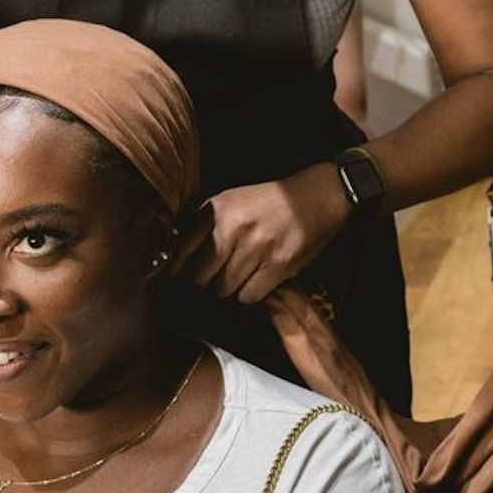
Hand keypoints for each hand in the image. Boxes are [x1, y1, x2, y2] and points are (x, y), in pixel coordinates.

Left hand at [175, 165, 352, 305]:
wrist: (316, 196)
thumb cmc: (269, 202)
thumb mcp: (231, 201)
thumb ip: (203, 226)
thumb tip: (176, 261)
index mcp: (217, 209)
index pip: (181, 250)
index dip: (178, 268)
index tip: (179, 276)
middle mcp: (233, 227)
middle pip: (200, 276)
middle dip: (208, 279)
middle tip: (220, 273)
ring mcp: (256, 247)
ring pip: (224, 289)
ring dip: (231, 288)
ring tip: (243, 274)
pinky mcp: (279, 264)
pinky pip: (249, 296)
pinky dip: (251, 293)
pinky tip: (258, 279)